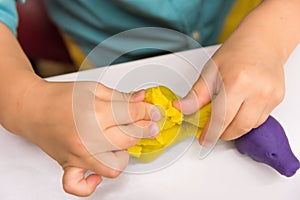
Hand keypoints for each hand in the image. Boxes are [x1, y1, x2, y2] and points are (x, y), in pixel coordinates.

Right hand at [3, 80, 160, 196]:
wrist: (32, 107)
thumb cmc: (60, 97)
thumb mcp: (94, 89)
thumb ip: (121, 97)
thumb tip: (142, 101)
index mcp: (95, 113)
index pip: (133, 115)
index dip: (149, 112)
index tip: (153, 112)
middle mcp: (87, 138)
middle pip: (129, 139)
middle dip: (143, 129)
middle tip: (143, 122)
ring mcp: (78, 155)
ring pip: (115, 166)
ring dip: (123, 155)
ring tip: (119, 144)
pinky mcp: (69, 166)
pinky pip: (80, 187)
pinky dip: (91, 184)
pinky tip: (97, 173)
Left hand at [174, 33, 284, 147]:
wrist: (263, 40)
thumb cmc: (236, 52)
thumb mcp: (210, 71)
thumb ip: (196, 95)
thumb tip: (181, 109)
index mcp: (237, 82)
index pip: (221, 118)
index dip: (211, 133)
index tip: (204, 139)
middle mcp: (258, 90)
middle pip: (238, 127)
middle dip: (222, 134)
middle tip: (212, 130)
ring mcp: (270, 95)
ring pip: (249, 126)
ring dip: (235, 127)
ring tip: (226, 116)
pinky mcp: (278, 98)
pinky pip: (260, 119)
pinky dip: (247, 120)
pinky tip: (239, 109)